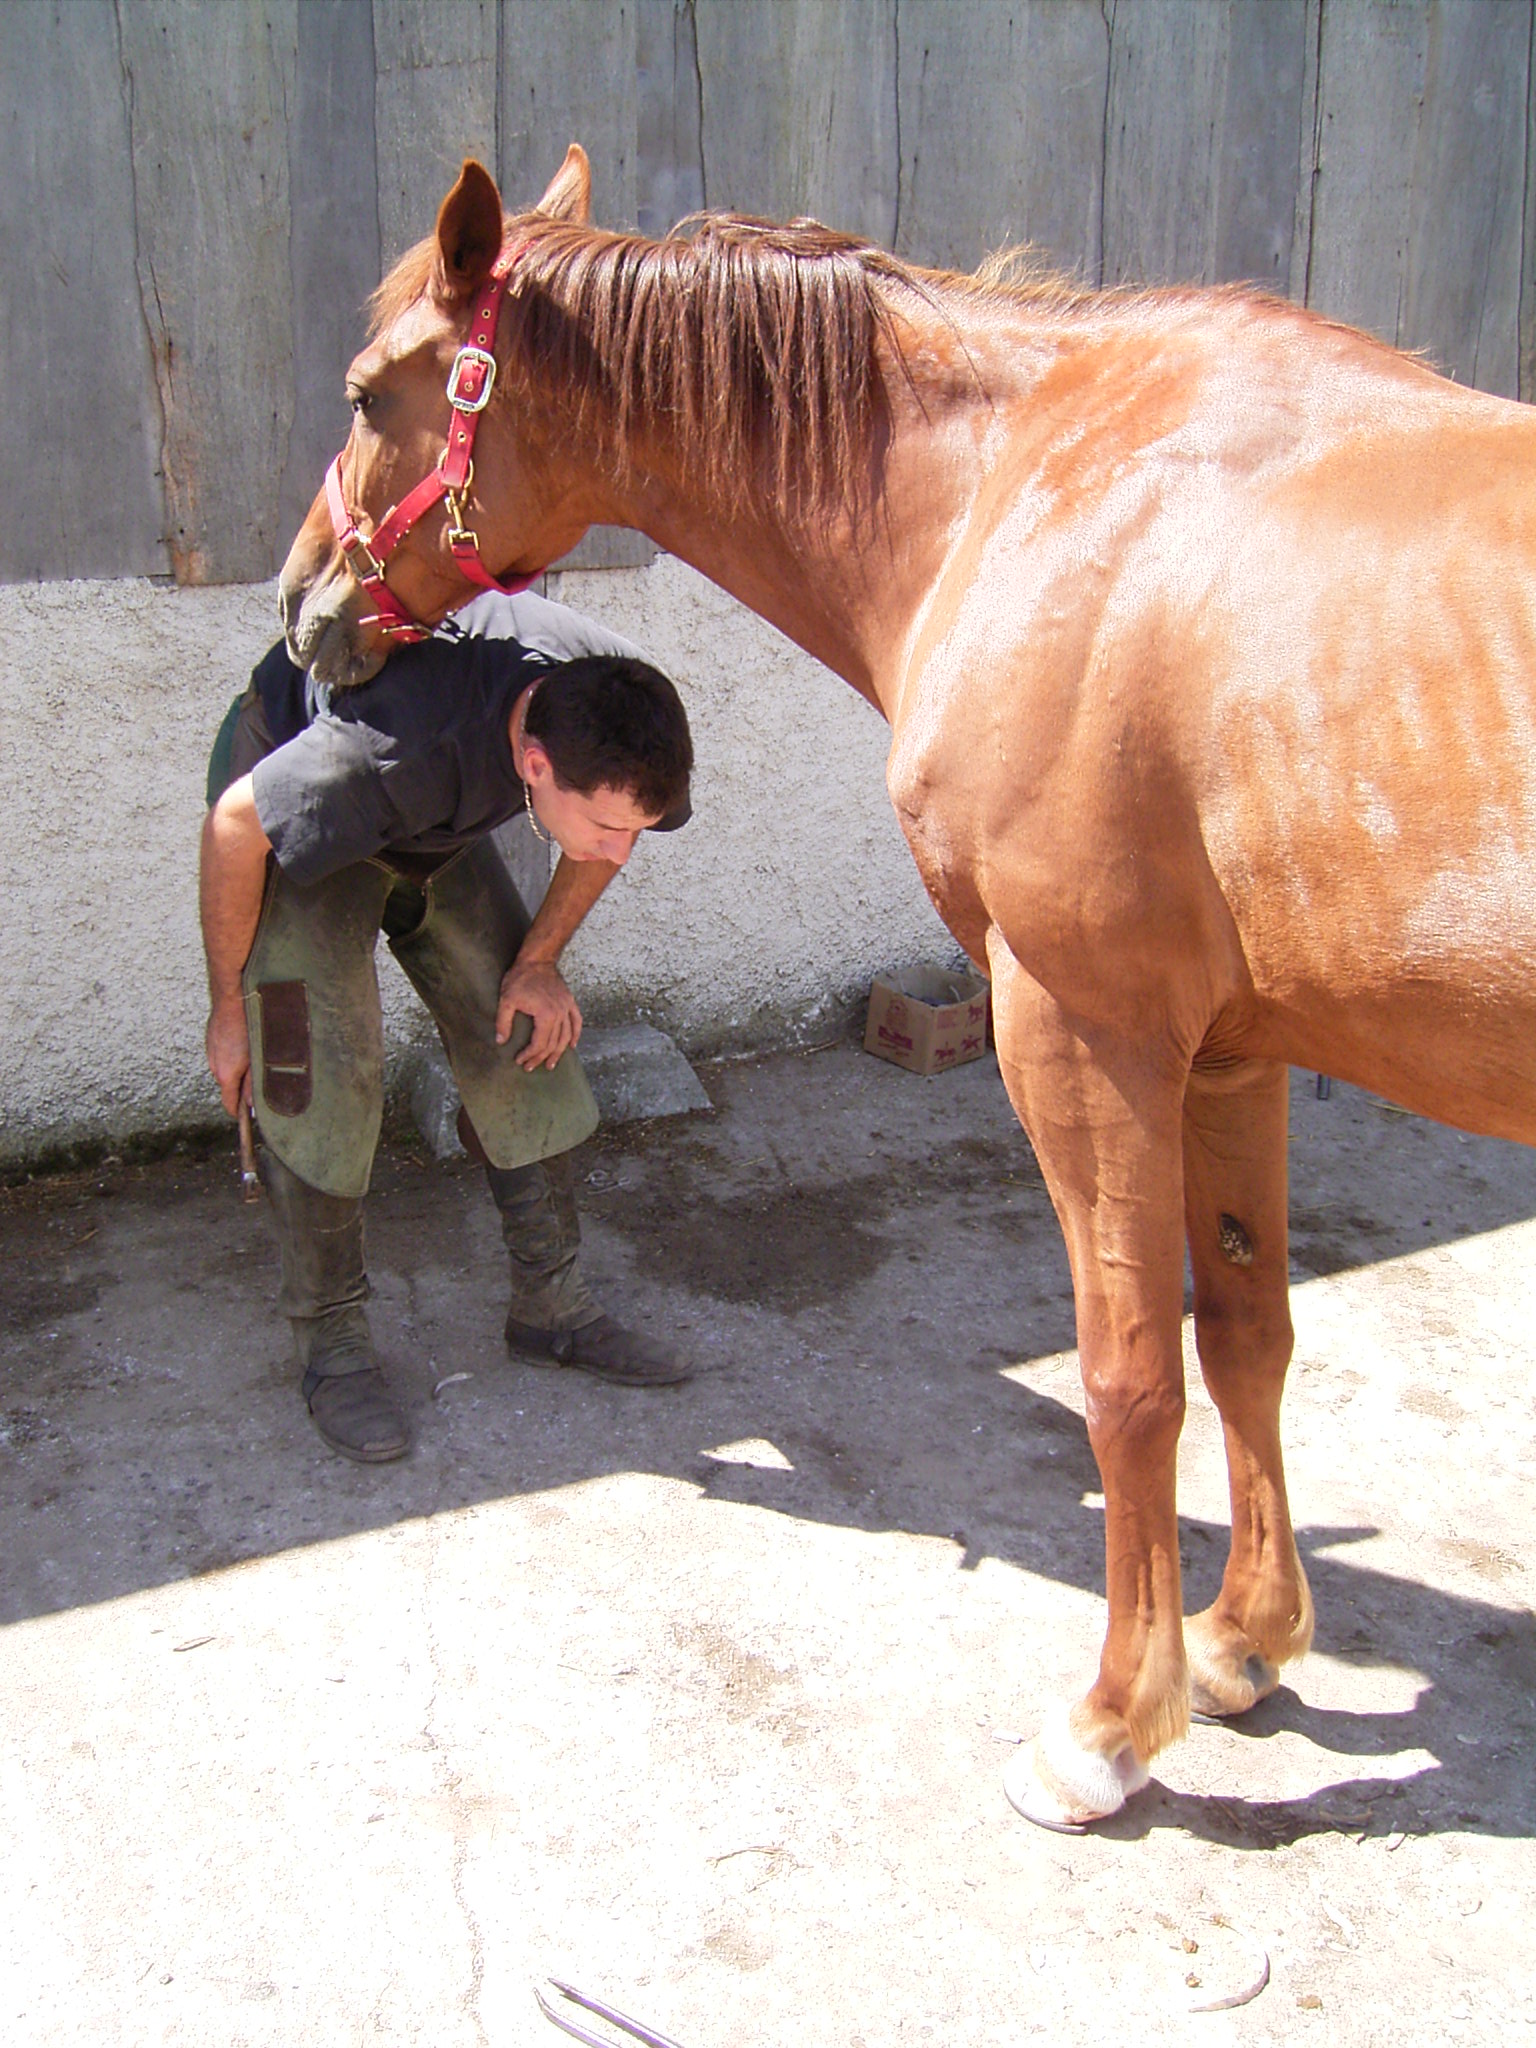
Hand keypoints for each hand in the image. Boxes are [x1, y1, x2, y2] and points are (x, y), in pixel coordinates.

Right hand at [206, 995, 251, 1117]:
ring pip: (227, 1068)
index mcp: (226, 1074)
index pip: (229, 1104)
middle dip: (243, 1085)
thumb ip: (255, 1083)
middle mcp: (214, 1065)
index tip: (247, 1117)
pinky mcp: (212, 1039)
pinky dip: (233, 1053)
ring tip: (254, 1054)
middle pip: (229, 1086)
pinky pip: (223, 1053)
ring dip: (239, 1067)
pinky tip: (245, 1041)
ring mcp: (211, 1051)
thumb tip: (253, 1103)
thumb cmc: (248, 1025)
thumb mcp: (258, 1059)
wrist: (232, 998)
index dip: (239, 1113)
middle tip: (260, 1076)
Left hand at [496, 958, 582, 1070]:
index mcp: (546, 1015)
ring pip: (566, 1036)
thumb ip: (503, 1022)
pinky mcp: (569, 1002)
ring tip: (551, 1064)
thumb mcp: (506, 1000)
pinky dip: (575, 1035)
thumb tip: (501, 1042)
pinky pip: (576, 1021)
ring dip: (558, 1052)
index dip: (529, 1055)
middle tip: (530, 1067)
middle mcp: (560, 1014)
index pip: (539, 1043)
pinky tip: (572, 1045)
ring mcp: (567, 1008)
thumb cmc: (520, 978)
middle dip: (540, 1058)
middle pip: (553, 1043)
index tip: (519, 1060)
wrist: (536, 959)